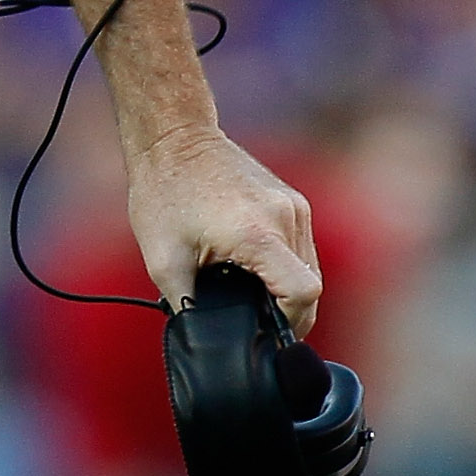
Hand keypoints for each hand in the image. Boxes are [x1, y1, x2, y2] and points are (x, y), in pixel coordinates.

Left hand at [125, 125, 320, 335]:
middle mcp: (286, 217)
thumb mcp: (163, 261)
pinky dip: (285, 266)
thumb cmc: (163, 194)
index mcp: (257, 234)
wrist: (175, 138)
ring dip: (287, 289)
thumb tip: (203, 338)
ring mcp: (294, 206)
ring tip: (249, 295)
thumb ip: (190, 305)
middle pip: (311, 286)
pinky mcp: (293, 200)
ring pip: (309, 268)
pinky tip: (253, 270)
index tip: (265, 331)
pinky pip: (301, 248)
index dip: (290, 323)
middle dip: (287, 311)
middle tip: (252, 322)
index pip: (304, 293)